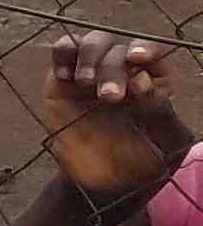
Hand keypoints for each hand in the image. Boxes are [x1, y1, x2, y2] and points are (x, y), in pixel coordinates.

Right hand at [45, 30, 183, 203]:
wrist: (103, 183)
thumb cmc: (141, 162)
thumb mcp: (165, 140)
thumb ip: (159, 109)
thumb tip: (140, 78)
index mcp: (155, 82)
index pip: (152, 53)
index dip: (145, 50)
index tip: (138, 59)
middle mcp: (123, 72)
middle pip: (118, 47)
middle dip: (113, 67)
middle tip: (109, 97)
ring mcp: (92, 73)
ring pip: (90, 42)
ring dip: (90, 57)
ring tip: (87, 83)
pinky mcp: (62, 79)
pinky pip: (61, 52)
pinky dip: (63, 55)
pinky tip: (66, 77)